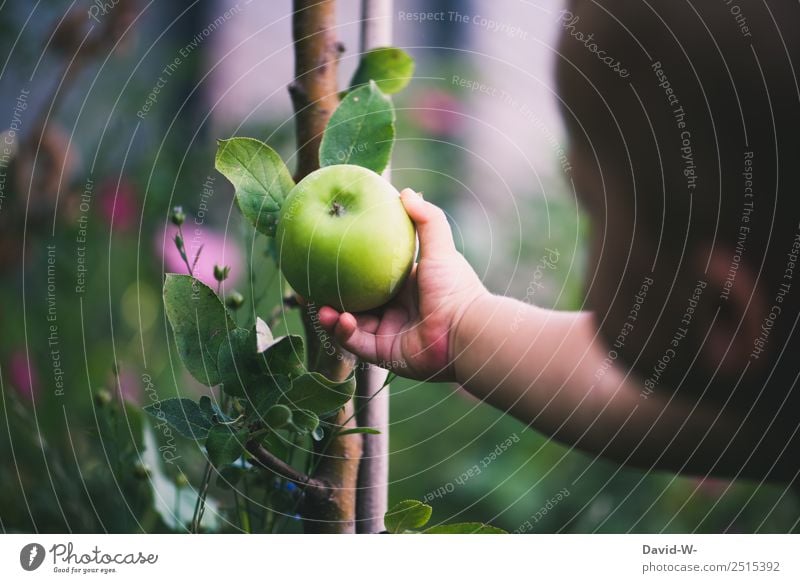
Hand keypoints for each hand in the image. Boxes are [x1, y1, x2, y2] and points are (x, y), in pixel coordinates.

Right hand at [318, 189, 487, 380]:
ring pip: (348, 325)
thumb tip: (404, 191)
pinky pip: (357, 344)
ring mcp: (388, 334)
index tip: (325, 258)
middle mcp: (393, 311)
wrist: (466, 331)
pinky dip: (344, 333)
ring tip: (317, 305)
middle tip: (306, 285)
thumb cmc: (455, 289)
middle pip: (352, 302)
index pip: (367, 277)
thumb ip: (426, 219)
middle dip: (328, 296)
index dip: (346, 269)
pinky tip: (338, 319)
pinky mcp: (385, 355)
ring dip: (330, 316)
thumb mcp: (440, 248)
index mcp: (403, 287)